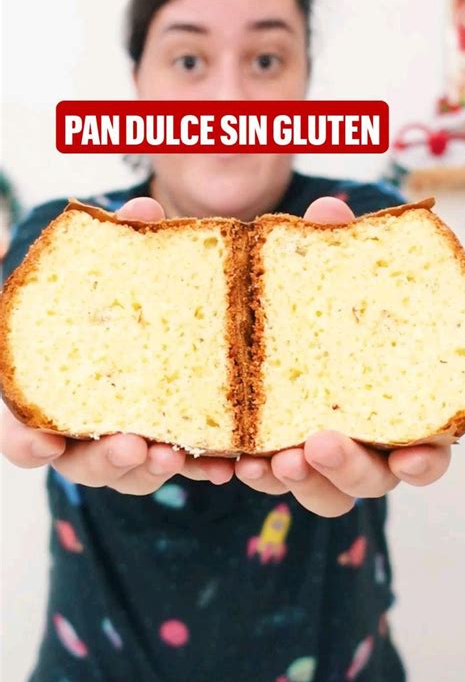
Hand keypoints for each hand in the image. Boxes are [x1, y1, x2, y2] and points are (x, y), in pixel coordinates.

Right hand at [0, 197, 233, 493]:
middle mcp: (81, 431)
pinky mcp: (164, 448)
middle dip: (107, 459)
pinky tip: (225, 465)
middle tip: (134, 446)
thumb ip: (121, 250)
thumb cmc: (114, 306)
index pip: (22, 432)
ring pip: (131, 474)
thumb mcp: (113, 277)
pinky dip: (201, 467)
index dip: (26, 442)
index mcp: (51, 395)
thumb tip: (146, 207)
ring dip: (156, 469)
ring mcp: (123, 445)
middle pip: (82, 463)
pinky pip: (180, 468)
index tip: (45, 443)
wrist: (152, 325)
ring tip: (181, 455)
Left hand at [235, 196, 451, 515]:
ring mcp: (318, 455)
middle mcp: (364, 443)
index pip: (425, 448)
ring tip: (268, 459)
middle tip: (317, 443)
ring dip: (297, 481)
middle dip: (346, 468)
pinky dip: (251, 474)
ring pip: (318, 492)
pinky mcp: (274, 455)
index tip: (412, 454)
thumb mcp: (325, 274)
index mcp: (394, 408)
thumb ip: (333, 251)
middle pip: (369, 481)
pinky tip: (227, 460)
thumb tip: (329, 209)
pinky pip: (265, 479)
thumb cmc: (322, 302)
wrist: (266, 318)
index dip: (424, 458)